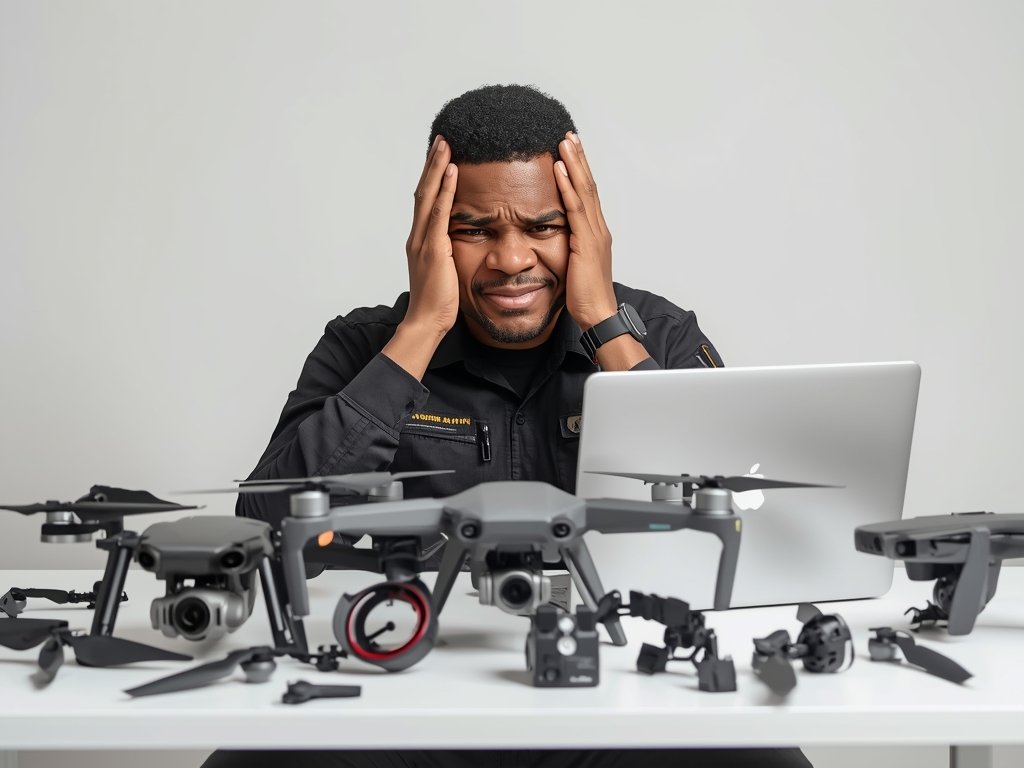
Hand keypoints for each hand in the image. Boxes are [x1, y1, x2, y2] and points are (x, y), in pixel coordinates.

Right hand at [403, 135, 459, 336]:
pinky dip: (445, 190)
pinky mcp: (433, 249)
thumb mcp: (446, 271)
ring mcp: (423, 241)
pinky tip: (452, 172)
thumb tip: (461, 245)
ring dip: (437, 168)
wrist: (427, 322)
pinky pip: (439, 213)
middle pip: (423, 191)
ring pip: (428, 196)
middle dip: (432, 164)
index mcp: (421, 241)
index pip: (426, 201)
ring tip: (445, 145)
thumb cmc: (439, 303)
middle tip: (442, 140)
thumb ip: (449, 254)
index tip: (441, 157)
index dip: (432, 178)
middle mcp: (418, 236)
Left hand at [553, 132, 617, 330]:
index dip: (580, 172)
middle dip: (579, 159)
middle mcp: (599, 228)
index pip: (588, 195)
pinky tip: (559, 168)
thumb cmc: (585, 297)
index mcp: (596, 234)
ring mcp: (594, 233)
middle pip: (589, 185)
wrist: (597, 314)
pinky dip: (567, 185)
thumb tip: (556, 242)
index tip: (571, 152)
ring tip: (565, 141)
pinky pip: (575, 207)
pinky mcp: (585, 241)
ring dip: (573, 163)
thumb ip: (569, 249)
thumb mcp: (574, 267)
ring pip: (584, 190)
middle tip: (569, 135)